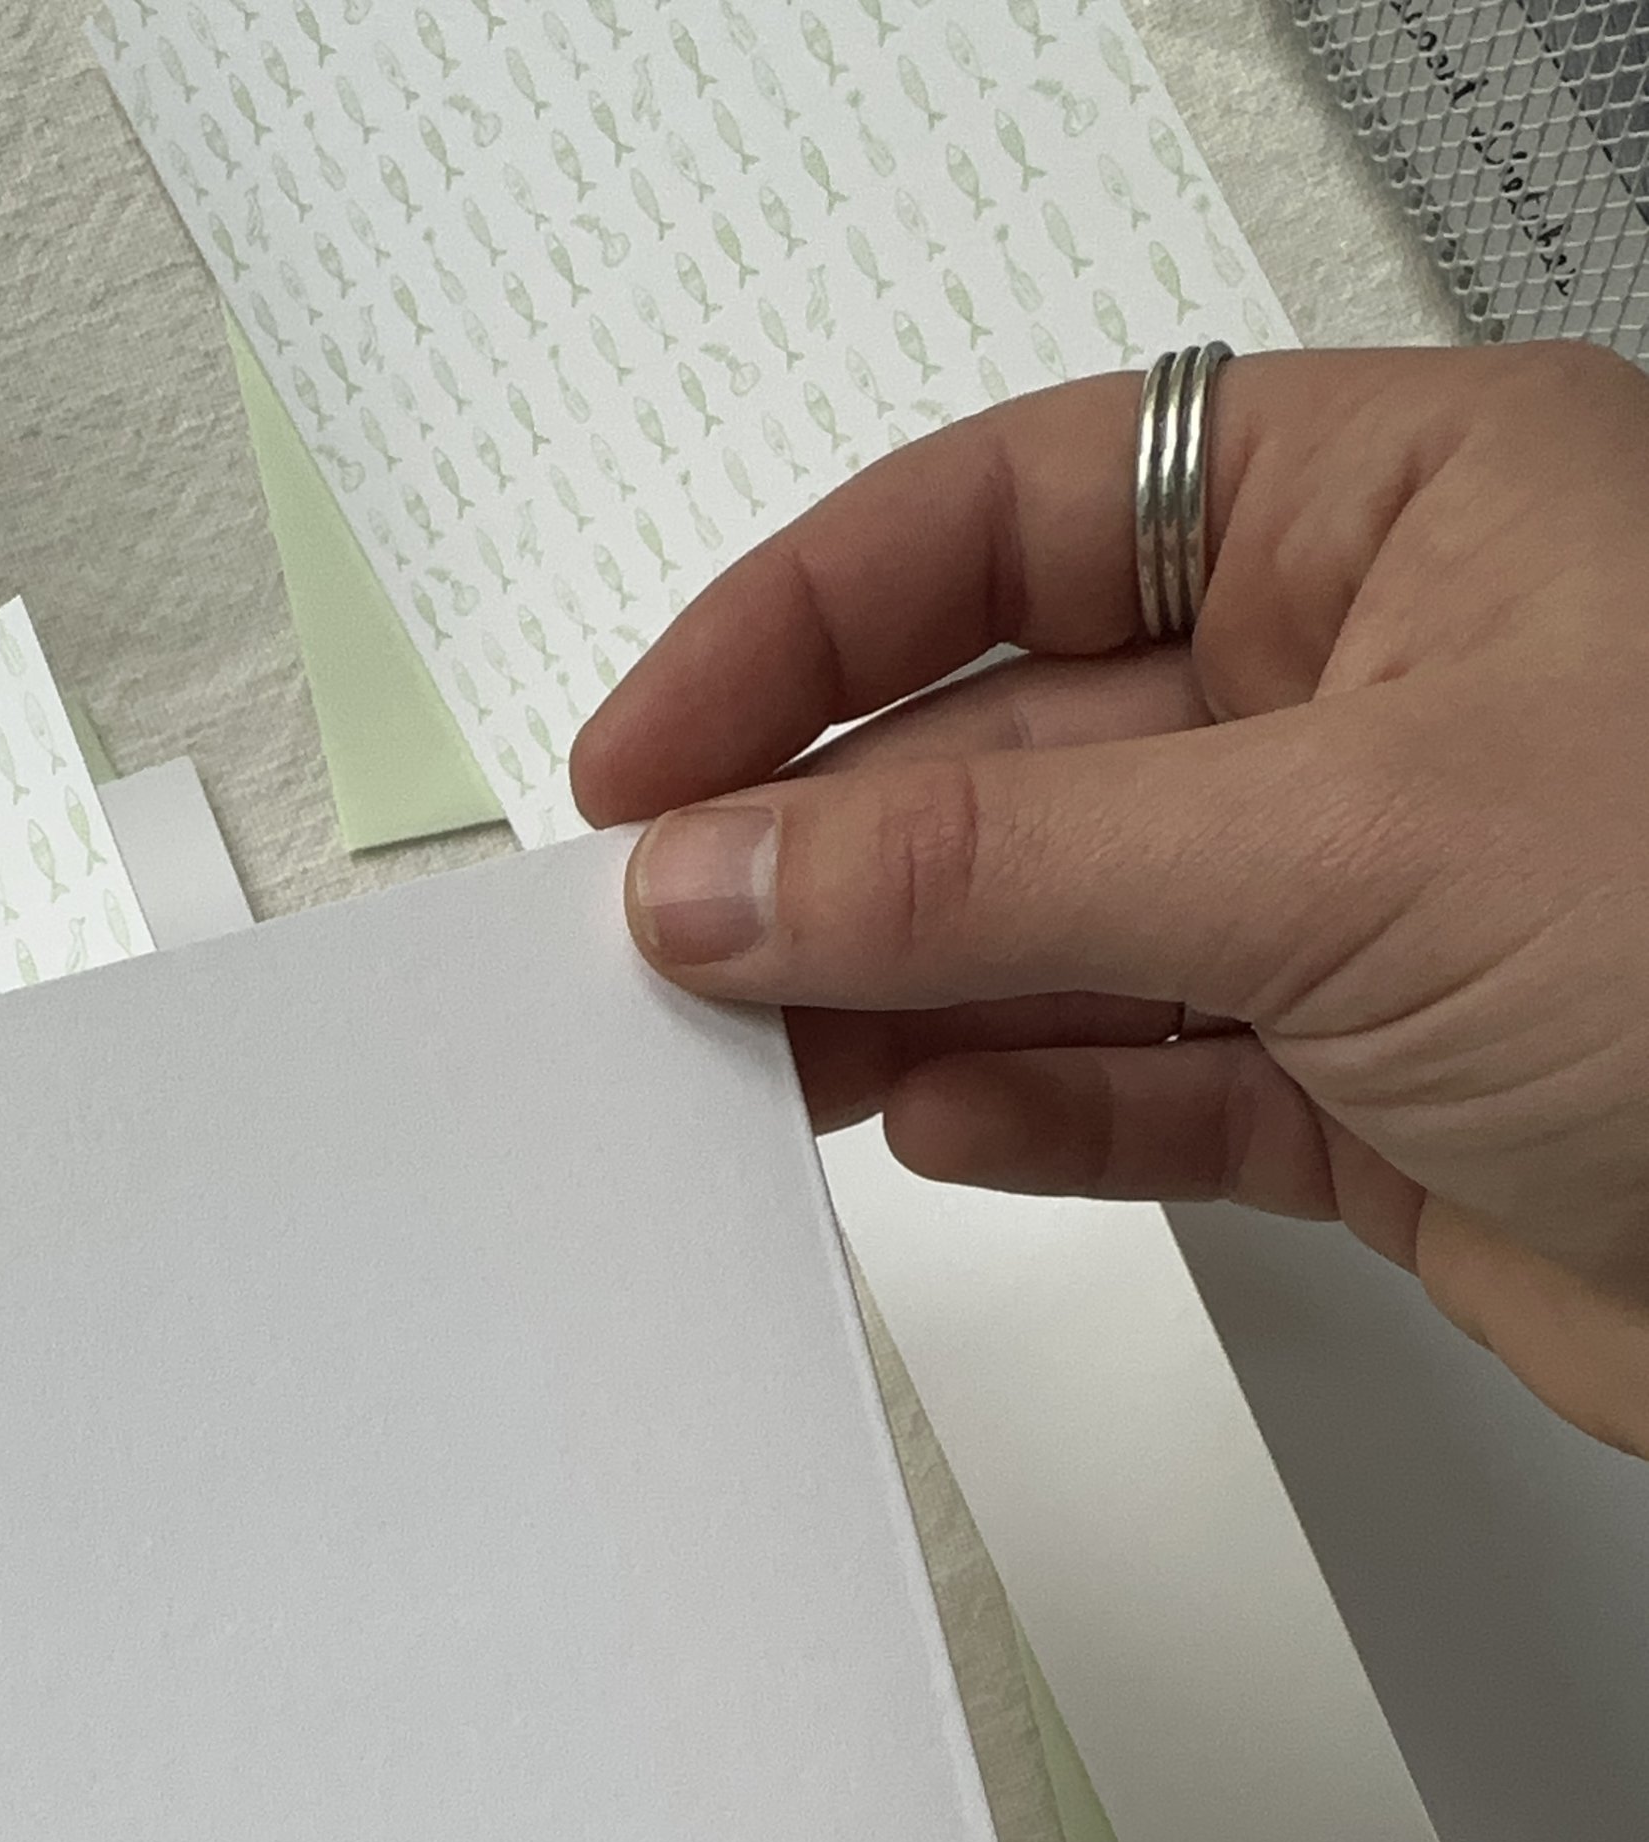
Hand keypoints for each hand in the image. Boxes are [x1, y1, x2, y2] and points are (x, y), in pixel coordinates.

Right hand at [571, 344, 1648, 1454]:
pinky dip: (1038, 1109)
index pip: (1022, 512)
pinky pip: (1150, 1083)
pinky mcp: (1379, 1085)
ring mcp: (1375, 894)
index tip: (651, 749)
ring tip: (761, 1051)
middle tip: (675, 938)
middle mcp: (1380, 688)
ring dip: (910, 988)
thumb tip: (736, 868)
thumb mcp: (1334, 846)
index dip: (810, 618)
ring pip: (1067, 924)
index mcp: (1398, 512)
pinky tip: (939, 1121)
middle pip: (1021, 732)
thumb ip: (998, 859)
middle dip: (842, 838)